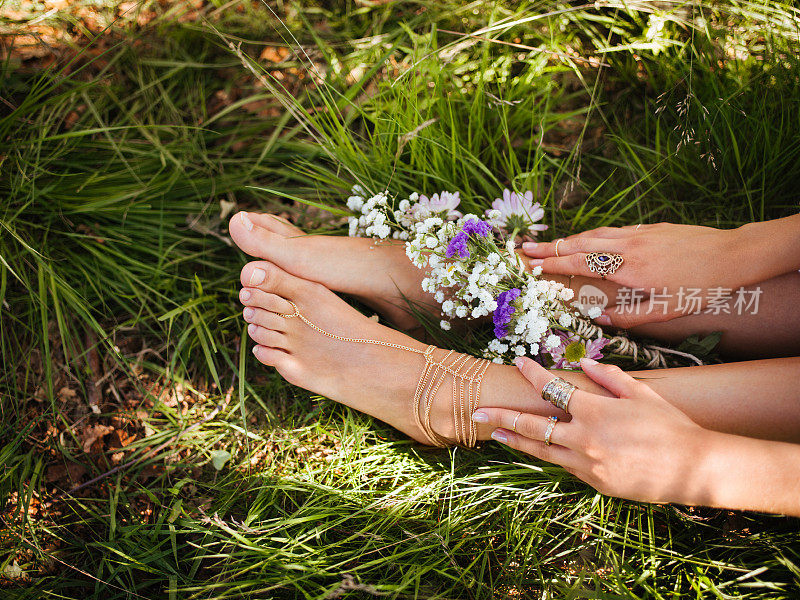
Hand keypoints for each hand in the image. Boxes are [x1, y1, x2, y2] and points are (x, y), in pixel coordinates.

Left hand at [473, 357, 713, 505]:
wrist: (694, 468)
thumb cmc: (670, 425)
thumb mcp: (641, 393)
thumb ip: (608, 377)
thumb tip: (583, 362)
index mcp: (594, 412)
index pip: (552, 389)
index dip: (532, 373)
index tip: (517, 362)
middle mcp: (584, 439)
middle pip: (532, 427)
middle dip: (501, 417)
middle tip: (476, 413)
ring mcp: (587, 465)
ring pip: (542, 452)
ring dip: (516, 442)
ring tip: (495, 435)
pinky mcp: (595, 484)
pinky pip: (566, 467)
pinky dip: (552, 456)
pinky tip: (539, 450)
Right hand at [522, 223, 748, 327]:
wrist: (735, 254)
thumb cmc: (702, 287)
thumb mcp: (666, 311)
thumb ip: (628, 317)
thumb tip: (597, 319)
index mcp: (630, 269)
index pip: (582, 264)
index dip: (555, 264)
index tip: (533, 265)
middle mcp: (629, 246)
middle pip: (581, 244)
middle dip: (551, 247)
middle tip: (525, 248)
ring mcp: (639, 233)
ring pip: (595, 234)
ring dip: (569, 238)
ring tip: (550, 244)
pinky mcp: (651, 227)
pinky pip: (613, 231)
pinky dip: (593, 235)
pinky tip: (588, 240)